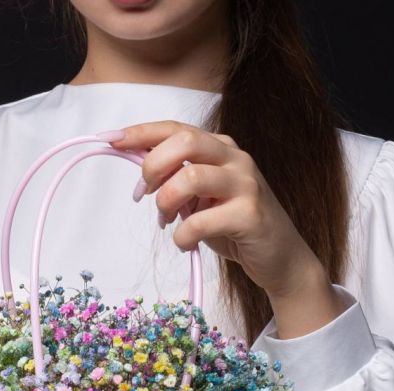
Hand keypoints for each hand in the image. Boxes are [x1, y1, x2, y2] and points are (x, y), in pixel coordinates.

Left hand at [108, 121, 347, 337]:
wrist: (280, 259)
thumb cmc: (235, 228)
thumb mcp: (202, 200)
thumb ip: (178, 182)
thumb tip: (140, 175)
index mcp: (221, 149)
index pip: (177, 128)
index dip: (142, 132)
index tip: (112, 140)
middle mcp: (236, 159)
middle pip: (185, 141)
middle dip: (153, 165)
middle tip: (143, 192)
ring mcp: (246, 185)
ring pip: (190, 177)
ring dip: (166, 202)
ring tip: (166, 221)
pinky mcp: (250, 215)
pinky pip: (200, 222)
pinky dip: (182, 236)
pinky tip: (186, 243)